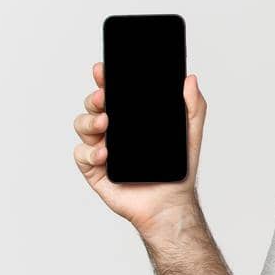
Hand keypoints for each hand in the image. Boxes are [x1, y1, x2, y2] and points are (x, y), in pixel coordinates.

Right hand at [73, 61, 206, 233]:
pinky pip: (82, 155)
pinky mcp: (94, 170)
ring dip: (89, 121)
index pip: (113, 93)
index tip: (102, 70)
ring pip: (82, 125)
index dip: (105, 79)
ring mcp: (101, 149)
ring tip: (105, 123)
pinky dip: (91, 152)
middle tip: (104, 97)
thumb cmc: (178, 171)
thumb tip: (191, 79)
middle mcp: (112, 130)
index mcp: (130, 119)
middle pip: (92, 105)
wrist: (170, 204)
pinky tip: (105, 154)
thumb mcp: (190, 134)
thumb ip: (193, 106)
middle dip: (94, 97)